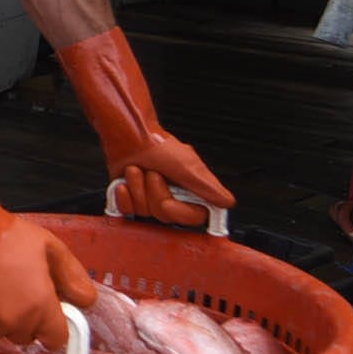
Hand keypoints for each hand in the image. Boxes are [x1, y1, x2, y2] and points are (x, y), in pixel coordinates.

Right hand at [0, 220, 98, 350]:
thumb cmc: (4, 236)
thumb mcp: (49, 247)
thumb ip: (72, 276)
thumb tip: (87, 300)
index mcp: (40, 307)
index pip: (57, 339)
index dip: (55, 328)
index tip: (50, 316)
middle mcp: (14, 322)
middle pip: (27, 335)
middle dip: (27, 319)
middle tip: (18, 290)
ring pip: (0, 330)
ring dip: (0, 316)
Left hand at [59, 29, 232, 229]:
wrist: (129, 136)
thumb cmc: (158, 145)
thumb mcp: (188, 166)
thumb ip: (208, 187)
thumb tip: (228, 202)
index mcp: (190, 190)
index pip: (194, 217)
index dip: (181, 213)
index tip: (169, 202)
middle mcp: (171, 196)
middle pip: (165, 215)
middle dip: (155, 191)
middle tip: (153, 173)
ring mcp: (150, 199)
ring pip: (144, 211)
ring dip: (138, 187)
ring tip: (138, 170)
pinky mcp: (131, 198)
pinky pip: (127, 210)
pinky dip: (124, 193)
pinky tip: (125, 181)